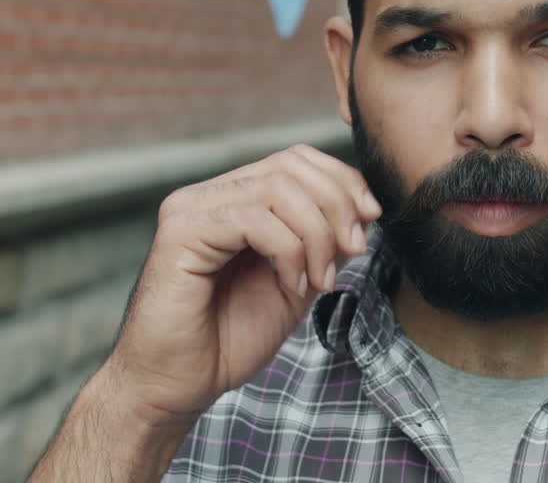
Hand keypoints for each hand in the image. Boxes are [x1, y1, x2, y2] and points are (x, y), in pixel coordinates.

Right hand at [103, 145, 381, 425]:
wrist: (175, 387)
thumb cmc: (227, 341)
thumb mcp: (296, 283)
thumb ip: (322, 244)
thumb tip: (363, 211)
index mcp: (231, 200)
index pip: (294, 160)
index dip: (341, 181)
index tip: (372, 218)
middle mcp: (207, 195)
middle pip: (290, 165)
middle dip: (337, 204)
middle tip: (355, 249)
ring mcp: (189, 209)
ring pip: (277, 187)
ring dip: (316, 233)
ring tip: (321, 280)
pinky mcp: (180, 232)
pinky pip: (253, 219)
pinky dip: (289, 251)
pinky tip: (291, 285)